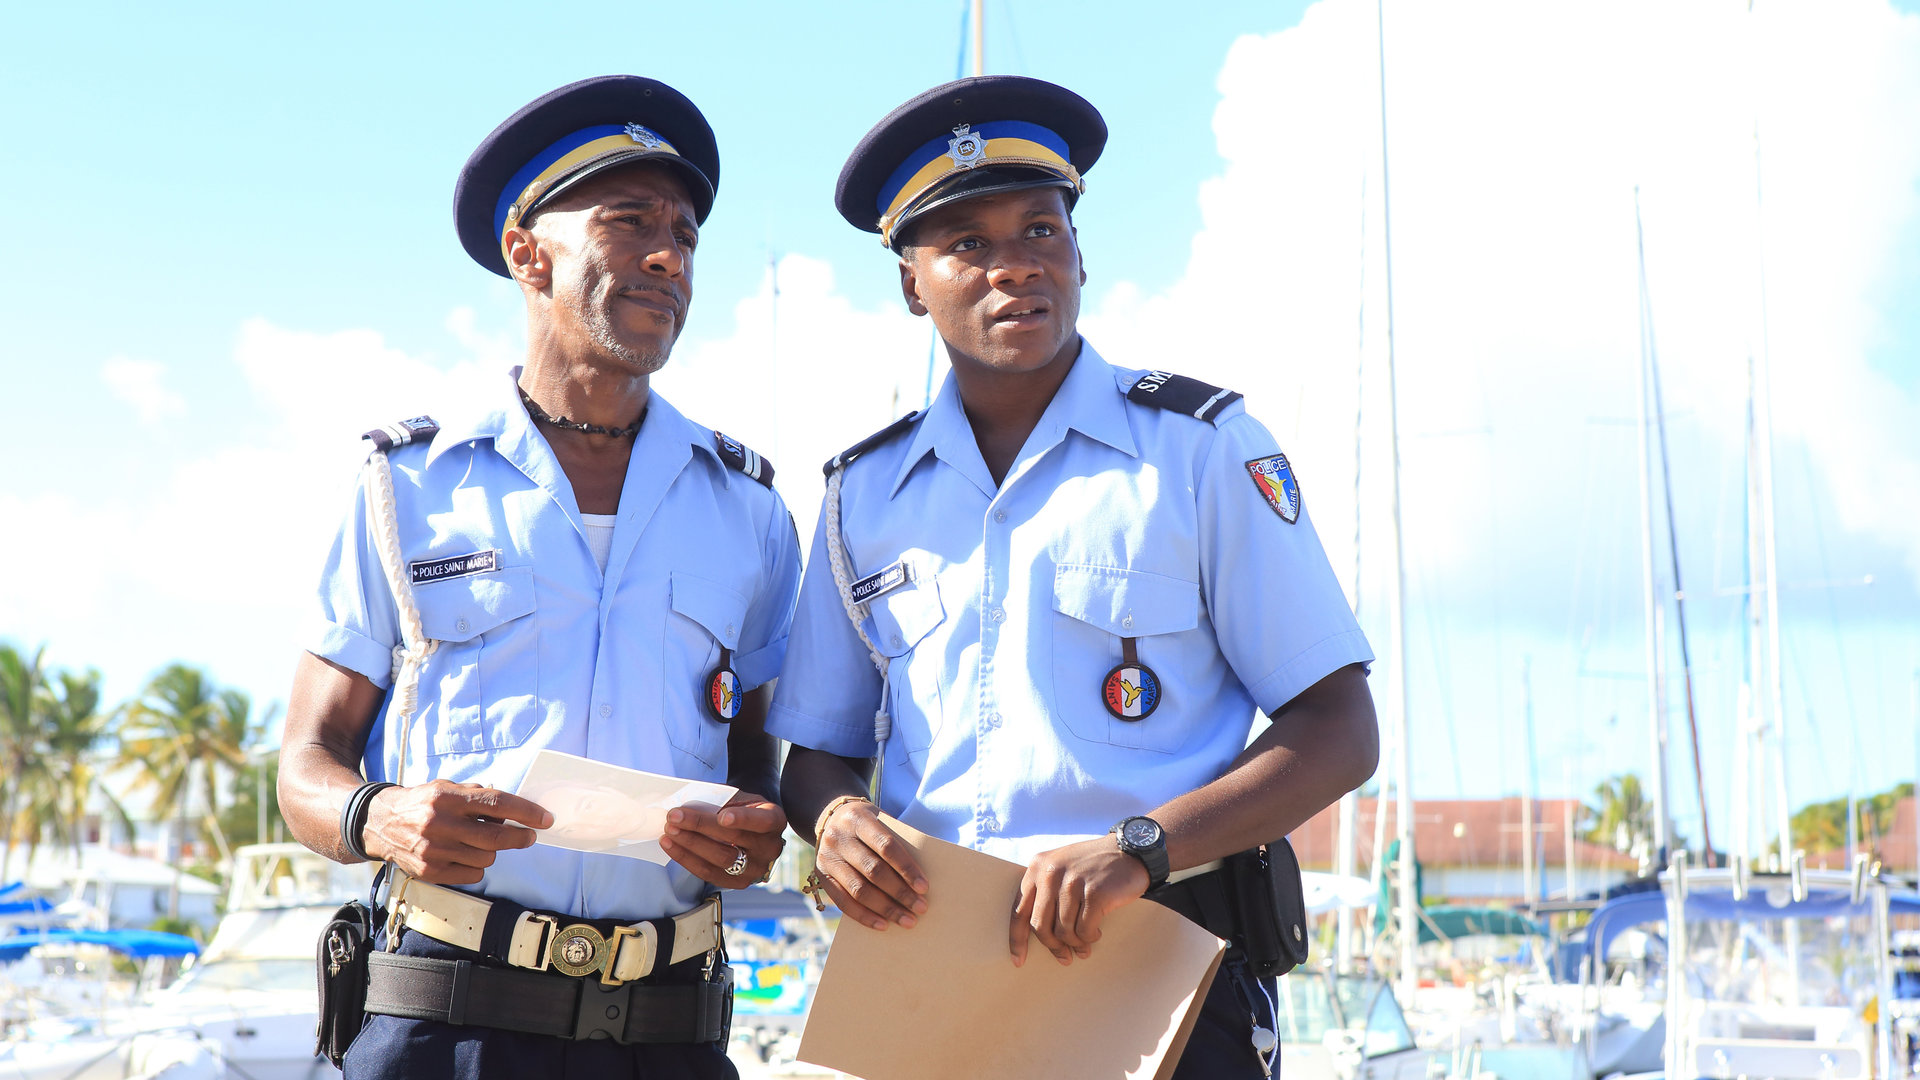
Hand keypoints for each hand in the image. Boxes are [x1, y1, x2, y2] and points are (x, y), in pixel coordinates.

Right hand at [363, 779, 550, 885]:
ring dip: (493, 850)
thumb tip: (512, 809)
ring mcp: (434, 850)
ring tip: (481, 841)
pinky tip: (467, 854)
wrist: (380, 823)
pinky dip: (477, 865)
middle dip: (521, 837)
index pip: (496, 804)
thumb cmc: (422, 803)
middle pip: (496, 838)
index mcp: (447, 798)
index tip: (545, 819)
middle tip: (530, 836)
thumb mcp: (447, 787)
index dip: (526, 812)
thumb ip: (478, 795)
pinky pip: (472, 874)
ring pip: (487, 858)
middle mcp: (439, 824)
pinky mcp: (430, 871)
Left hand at [661, 791, 787, 888]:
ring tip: (669, 831)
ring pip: (720, 859)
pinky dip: (687, 859)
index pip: (761, 820)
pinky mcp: (738, 882)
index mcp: (774, 820)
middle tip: (674, 816)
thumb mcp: (739, 798)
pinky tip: (671, 845)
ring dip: (690, 844)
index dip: (743, 819)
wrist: (750, 829)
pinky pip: (709, 873)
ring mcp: (755, 868)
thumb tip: (686, 806)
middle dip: (700, 827)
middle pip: (734, 839)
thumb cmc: (741, 808)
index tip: (721, 816)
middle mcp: (770, 847)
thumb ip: (720, 801)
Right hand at [810, 799, 927, 930]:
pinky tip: (883, 925)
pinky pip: (843, 902)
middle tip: (921, 908)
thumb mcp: (880, 821)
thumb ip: (896, 842)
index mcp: (858, 818)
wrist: (831, 818)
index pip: (886, 846)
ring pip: (859, 890)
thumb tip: (919, 880)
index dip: (906, 868)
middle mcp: (839, 837)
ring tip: (907, 920)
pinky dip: (865, 916)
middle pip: (873, 870)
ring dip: (886, 908)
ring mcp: (828, 858)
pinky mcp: (822, 876)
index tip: (924, 887)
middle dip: (900, 892)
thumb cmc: (868, 824)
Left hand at [1011, 837, 1148, 966]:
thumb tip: (1037, 933)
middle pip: (1040, 926)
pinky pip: (1084, 931)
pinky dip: (1090, 937)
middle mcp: (1051, 873)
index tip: (1019, 960)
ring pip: (1064, 932)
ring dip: (1075, 943)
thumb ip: (1044, 891)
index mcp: (1037, 867)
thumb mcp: (1060, 867)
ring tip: (1085, 944)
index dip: (1017, 940)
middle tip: (1064, 957)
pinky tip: (1096, 932)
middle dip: (1052, 946)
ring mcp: (1072, 883)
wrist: (1129, 851)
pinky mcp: (1095, 894)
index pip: (1019, 910)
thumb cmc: (1093, 864)